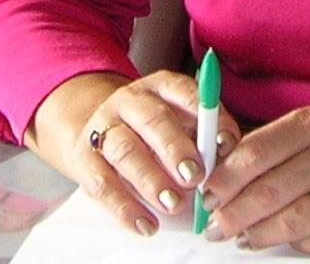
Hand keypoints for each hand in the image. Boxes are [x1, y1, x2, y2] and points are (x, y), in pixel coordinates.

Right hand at [27, 70, 240, 236]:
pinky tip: (146, 223)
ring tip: (174, 204)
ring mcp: (103, 127)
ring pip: (125, 151)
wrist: (96, 126)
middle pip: (153, 120)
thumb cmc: (152, 128)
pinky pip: (102, 184)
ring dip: (152, 180)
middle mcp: (131, 100)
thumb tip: (225, 155)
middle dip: (176, 150)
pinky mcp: (84, 158)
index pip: (186, 92)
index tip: (224, 144)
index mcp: (161, 85)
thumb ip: (202, 133)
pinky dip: (125, 208)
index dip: (206, 116)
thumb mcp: (178, 119)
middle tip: (195, 177)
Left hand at [201, 105, 309, 253]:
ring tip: (241, 237)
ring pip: (289, 222)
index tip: (207, 195)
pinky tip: (282, 240)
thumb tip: (223, 178)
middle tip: (215, 226)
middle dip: (232, 215)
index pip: (256, 153)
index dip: (224, 179)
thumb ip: (275, 146)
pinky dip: (293, 244)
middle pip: (268, 192)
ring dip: (256, 235)